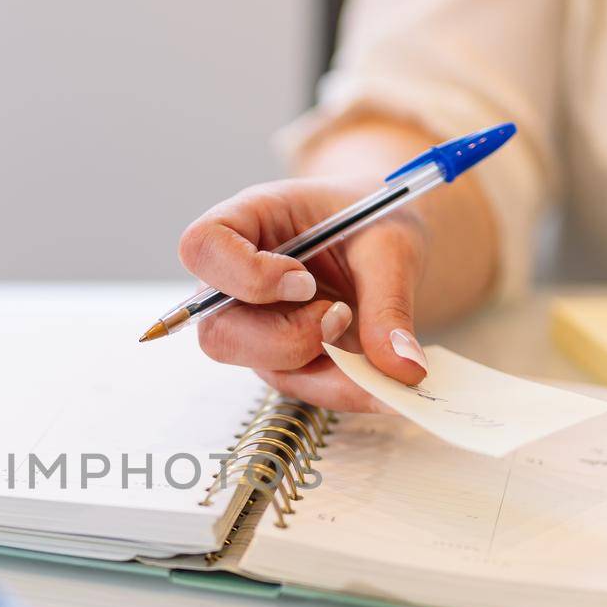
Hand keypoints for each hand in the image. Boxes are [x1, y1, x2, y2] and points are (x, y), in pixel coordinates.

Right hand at [177, 176, 429, 411]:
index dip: (243, 274)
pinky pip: (299, 385)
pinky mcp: (279, 357)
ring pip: (256, 366)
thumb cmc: (373, 219)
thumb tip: (403, 369)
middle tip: (340, 316)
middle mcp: (235, 280)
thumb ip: (391, 304)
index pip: (202, 247)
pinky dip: (341, 387)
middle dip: (286, 338)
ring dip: (317, 367)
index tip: (302, 281)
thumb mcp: (390, 246)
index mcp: (247, 221)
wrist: (383, 236)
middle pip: (219, 330)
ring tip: (367, 343)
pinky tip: (379, 379)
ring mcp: (252, 324)